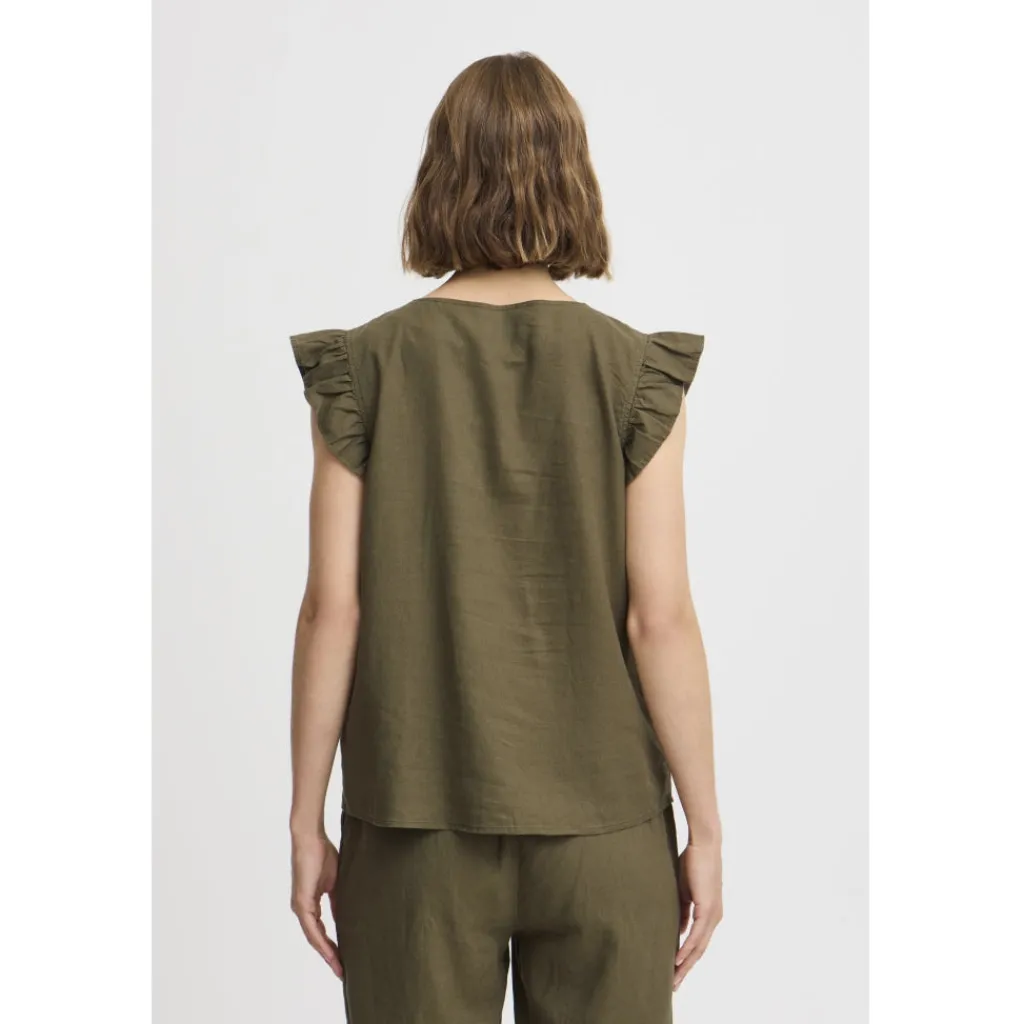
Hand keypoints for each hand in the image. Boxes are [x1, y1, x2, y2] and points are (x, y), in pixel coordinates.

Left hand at [290, 831, 342, 978]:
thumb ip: (337, 902)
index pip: (322, 931)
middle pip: (317, 939)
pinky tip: (331, 952)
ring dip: (326, 953)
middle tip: (343, 971)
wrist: (311, 839)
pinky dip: (321, 941)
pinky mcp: (301, 903)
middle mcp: (303, 909)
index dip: (332, 946)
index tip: (344, 960)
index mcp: (310, 904)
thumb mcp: (335, 883)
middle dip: (330, 956)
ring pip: (313, 938)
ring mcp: (300, 907)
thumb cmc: (323, 854)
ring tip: (339, 967)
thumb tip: (345, 919)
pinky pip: (312, 928)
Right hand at [674, 842, 722, 988]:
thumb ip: (683, 912)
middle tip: (674, 985)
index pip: (697, 943)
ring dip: (685, 964)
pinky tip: (677, 959)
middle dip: (685, 969)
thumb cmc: (693, 863)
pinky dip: (686, 948)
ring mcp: (712, 915)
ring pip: (698, 947)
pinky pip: (696, 934)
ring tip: (674, 978)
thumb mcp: (684, 893)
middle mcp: (714, 918)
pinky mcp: (707, 908)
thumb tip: (677, 930)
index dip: (686, 959)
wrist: (703, 845)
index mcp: (709, 914)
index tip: (674, 971)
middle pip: (699, 951)